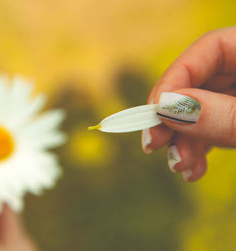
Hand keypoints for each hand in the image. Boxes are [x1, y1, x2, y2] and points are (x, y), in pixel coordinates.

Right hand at [142, 27, 235, 181]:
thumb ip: (220, 113)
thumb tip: (164, 106)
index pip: (208, 49)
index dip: (175, 79)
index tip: (155, 115)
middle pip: (198, 84)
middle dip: (173, 119)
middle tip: (154, 145)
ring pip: (200, 111)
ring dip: (183, 142)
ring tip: (180, 167)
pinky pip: (211, 130)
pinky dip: (198, 151)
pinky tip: (192, 170)